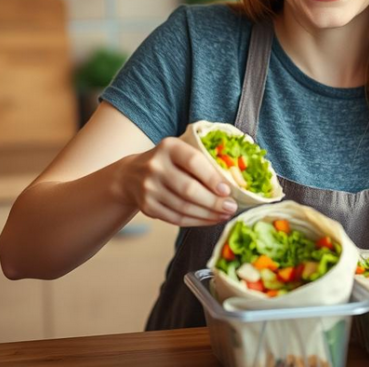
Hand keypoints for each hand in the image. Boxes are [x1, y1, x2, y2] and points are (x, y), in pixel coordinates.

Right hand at [118, 137, 238, 226]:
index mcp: (169, 147)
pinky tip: (210, 220)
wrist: (132, 175)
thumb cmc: (169, 162)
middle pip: (189, 189)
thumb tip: (235, 179)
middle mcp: (155, 166)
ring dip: (208, 215)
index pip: (193, 162)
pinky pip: (176, 219)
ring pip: (183, 207)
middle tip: (231, 207)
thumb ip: (203, 160)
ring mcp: (149, 188)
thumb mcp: (181, 151)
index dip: (212, 178)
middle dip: (214, 202)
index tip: (228, 190)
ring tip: (224, 215)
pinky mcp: (147, 207)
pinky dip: (196, 221)